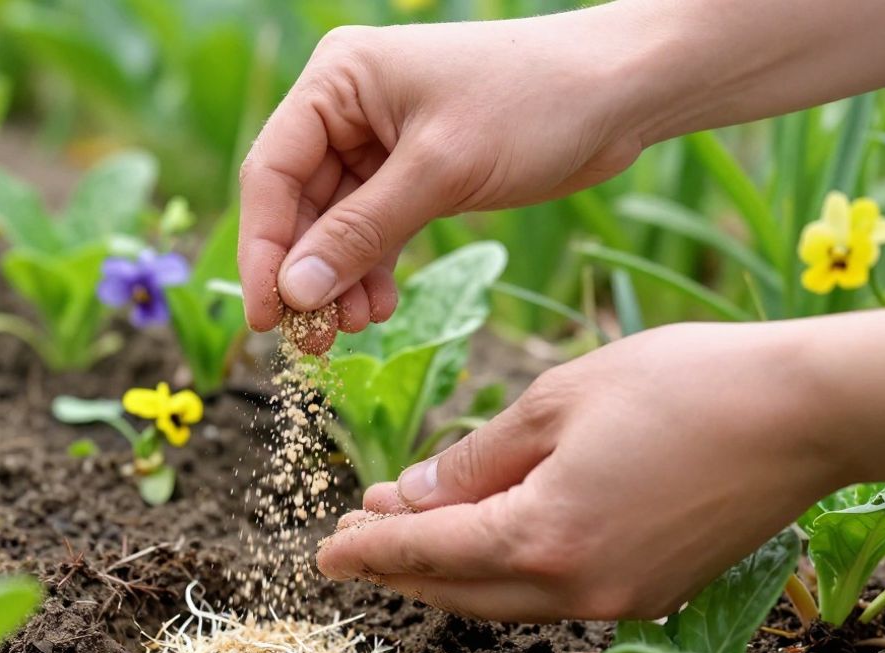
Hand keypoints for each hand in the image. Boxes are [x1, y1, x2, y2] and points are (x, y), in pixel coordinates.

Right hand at [237, 13, 649, 340]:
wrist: (621, 91)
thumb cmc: (534, 103)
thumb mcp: (440, 170)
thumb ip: (361, 233)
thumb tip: (296, 294)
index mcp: (337, 80)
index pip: (272, 172)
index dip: (262, 249)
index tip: (266, 316)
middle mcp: (346, 108)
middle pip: (297, 204)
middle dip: (305, 274)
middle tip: (310, 340)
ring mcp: (378, 141)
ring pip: (334, 226)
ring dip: (337, 281)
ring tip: (352, 330)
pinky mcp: (412, 172)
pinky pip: (371, 231)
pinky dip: (370, 270)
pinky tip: (379, 308)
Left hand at [316, 321, 853, 621]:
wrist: (804, 410)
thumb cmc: (680, 386)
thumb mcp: (555, 403)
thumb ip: (474, 459)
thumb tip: (411, 494)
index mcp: (541, 538)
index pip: (427, 555)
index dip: (370, 551)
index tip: (325, 551)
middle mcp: (577, 587)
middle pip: (460, 588)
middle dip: (403, 563)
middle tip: (359, 533)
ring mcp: (620, 597)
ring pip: (506, 596)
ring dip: (453, 566)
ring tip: (413, 525)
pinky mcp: (651, 589)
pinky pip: (553, 590)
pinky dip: (508, 565)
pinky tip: (492, 528)